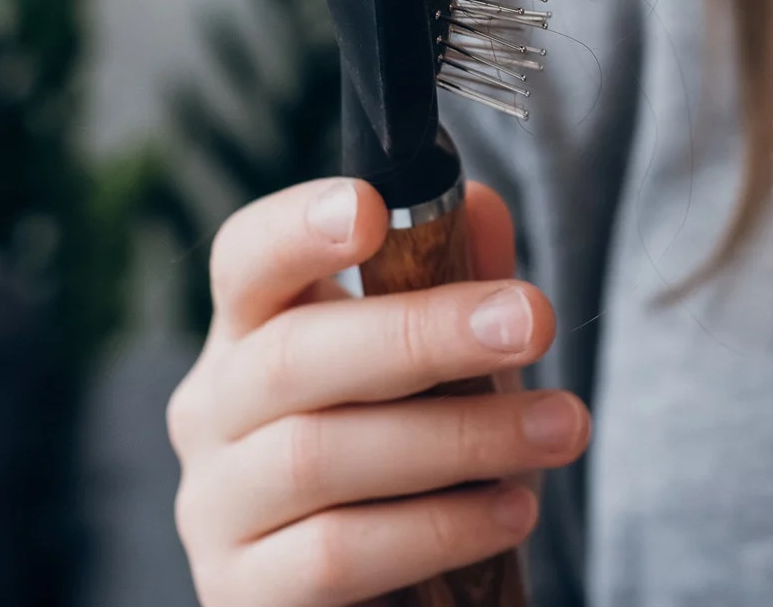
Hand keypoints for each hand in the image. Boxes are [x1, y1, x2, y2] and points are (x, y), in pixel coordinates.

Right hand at [166, 177, 589, 606]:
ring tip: (560, 428)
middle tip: (532, 322)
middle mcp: (212, 413)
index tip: (373, 205)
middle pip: (290, 357)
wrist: (389, 591)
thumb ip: (453, 280)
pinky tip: (513, 510)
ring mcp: (216, 509)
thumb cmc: (410, 456)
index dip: (296, 227)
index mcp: (250, 333)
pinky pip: (337, 554)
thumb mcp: (440, 366)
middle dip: (421, 334)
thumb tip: (477, 204)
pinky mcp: (244, 594)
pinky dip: (439, 528)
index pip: (245, 260)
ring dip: (460, 436)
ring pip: (318, 457)